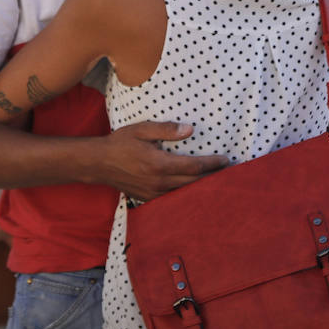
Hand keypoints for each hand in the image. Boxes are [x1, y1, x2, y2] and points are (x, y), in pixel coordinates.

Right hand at [93, 121, 227, 201]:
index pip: (194, 167)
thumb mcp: (142, 130)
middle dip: (213, 178)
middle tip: (230, 174)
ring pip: (184, 194)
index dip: (212, 164)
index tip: (225, 160)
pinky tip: (193, 190)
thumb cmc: (120, 143)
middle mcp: (159, 182)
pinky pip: (172, 198)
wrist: (99, 163)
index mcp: (159, 164)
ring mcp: (153, 193)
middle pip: (194, 184)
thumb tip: (190, 130)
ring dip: (201, 188)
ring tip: (217, 182)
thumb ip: (167, 130)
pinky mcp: (148, 198)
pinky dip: (185, 194)